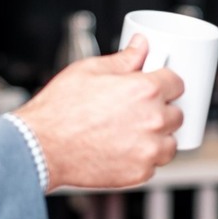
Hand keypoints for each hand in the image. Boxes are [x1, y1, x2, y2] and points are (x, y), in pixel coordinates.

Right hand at [18, 37, 185, 189]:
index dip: (166, 83)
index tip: (158, 87)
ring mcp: (148, 150)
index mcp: (145, 90)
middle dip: (162, 110)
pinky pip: (154, 165)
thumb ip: (124, 58)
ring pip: (169, 143)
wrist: (40, 147)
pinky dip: (143, 159)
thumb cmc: (60, 109)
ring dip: (157, 138)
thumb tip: (141, 45)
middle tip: (138, 111)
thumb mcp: (89, 70)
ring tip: (131, 133)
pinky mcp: (139, 173)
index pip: (177, 83)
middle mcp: (153, 120)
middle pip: (176, 114)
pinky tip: (122, 150)